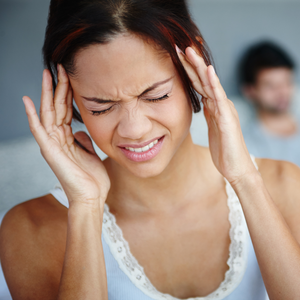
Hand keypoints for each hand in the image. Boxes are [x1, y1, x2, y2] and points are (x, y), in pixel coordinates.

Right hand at [23, 65, 109, 207]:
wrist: (93, 197)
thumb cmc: (93, 178)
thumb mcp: (91, 153)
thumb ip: (84, 141)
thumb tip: (80, 131)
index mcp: (68, 139)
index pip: (66, 111)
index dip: (67, 93)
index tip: (70, 76)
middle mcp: (58, 139)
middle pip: (56, 108)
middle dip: (57, 87)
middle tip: (59, 67)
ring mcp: (52, 145)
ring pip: (48, 114)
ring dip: (46, 94)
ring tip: (47, 74)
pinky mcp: (50, 152)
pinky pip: (39, 131)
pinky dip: (32, 116)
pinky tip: (28, 101)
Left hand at [176, 46, 256, 184]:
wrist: (236, 168)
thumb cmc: (224, 150)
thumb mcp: (212, 128)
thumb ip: (208, 114)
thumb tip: (201, 104)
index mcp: (214, 107)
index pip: (199, 85)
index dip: (188, 71)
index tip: (176, 58)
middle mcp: (220, 105)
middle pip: (203, 80)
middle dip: (191, 63)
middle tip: (179, 47)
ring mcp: (225, 110)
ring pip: (210, 84)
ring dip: (200, 67)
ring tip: (190, 51)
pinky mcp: (227, 119)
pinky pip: (220, 98)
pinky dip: (214, 84)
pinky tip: (208, 71)